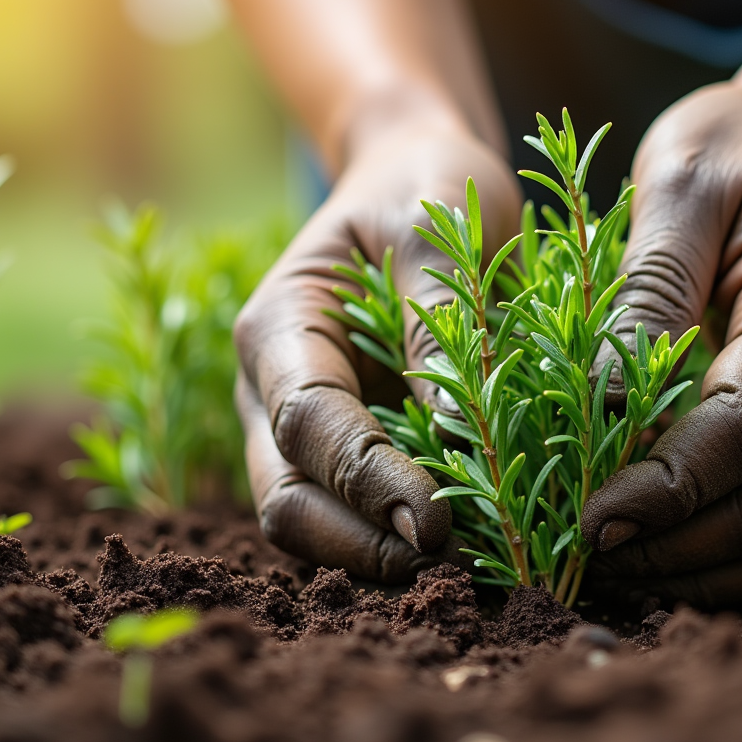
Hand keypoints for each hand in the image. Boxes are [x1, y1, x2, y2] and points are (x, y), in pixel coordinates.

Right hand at [235, 125, 521, 582]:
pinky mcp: (350, 442)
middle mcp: (274, 385)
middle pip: (287, 496)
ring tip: (465, 564)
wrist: (417, 177)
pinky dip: (398, 532)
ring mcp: (306, 423)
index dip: (365, 480)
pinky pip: (357, 508)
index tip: (435, 523)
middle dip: (359, 540)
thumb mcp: (436, 225)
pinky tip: (466, 541)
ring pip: (313, 517)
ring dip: (376, 550)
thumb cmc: (424, 187)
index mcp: (279, 325)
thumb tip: (458, 435)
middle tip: (450, 565)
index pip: (305, 424)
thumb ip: (439, 321)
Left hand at [580, 80, 741, 606]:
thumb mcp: (677, 184)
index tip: (583, 520)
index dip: (662, 490)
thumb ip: (647, 292)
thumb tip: (603, 406)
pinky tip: (674, 561)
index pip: (741, 430)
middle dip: (673, 547)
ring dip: (707, 572)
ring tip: (618, 571)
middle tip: (582, 556)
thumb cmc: (731, 151)